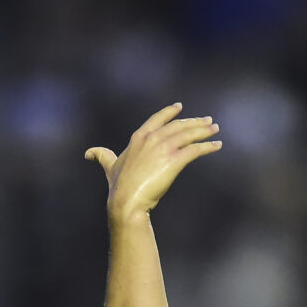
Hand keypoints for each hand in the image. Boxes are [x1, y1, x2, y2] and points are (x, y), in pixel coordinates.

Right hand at [85, 104, 221, 221]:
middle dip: (195, 122)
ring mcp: (164, 149)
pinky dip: (208, 147)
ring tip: (215, 129)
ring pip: (189, 135)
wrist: (126, 199)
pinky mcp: (174, 161)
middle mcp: (152, 139)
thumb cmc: (118, 185)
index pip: (158, 119)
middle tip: (208, 121)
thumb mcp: (109, 166)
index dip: (170, 112)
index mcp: (139, 137)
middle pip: (178, 126)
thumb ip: (102, 156)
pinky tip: (217, 146)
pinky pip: (196, 150)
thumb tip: (89, 152)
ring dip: (204, 131)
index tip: (180, 107)